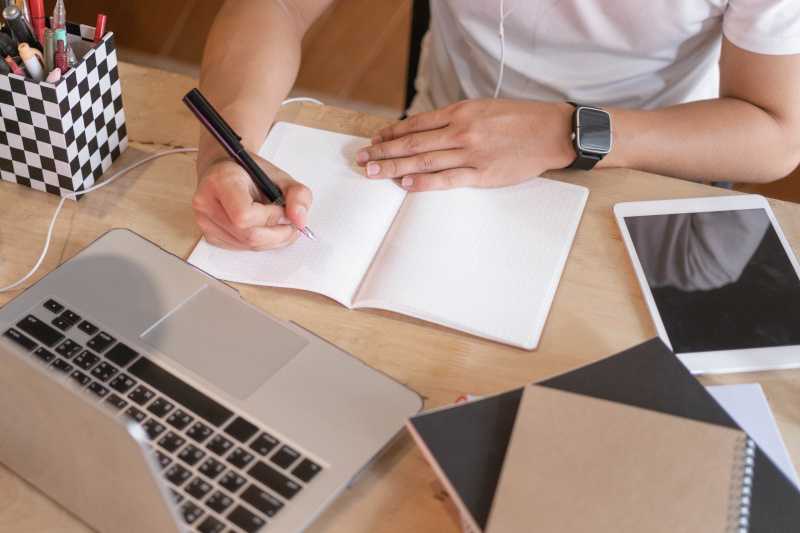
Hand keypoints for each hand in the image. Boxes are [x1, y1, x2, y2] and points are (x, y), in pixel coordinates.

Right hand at [192, 154, 311, 250]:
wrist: (225, 171)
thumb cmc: (251, 173)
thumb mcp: (280, 176)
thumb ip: (298, 195)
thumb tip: (300, 222)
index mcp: (221, 180)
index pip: (244, 215)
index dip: (270, 217)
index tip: (282, 209)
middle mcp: (207, 203)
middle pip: (247, 236)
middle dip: (277, 234)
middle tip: (290, 224)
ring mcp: (205, 222)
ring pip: (246, 245)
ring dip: (271, 240)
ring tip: (279, 224)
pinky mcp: (209, 236)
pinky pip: (241, 248)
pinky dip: (259, 242)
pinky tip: (264, 229)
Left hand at [356, 99, 575, 190]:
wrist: (552, 132)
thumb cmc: (520, 120)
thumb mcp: (484, 108)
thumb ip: (456, 118)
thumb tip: (426, 131)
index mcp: (461, 111)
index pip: (416, 123)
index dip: (391, 133)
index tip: (374, 141)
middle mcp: (462, 130)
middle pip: (413, 142)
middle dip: (383, 151)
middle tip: (362, 160)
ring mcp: (471, 153)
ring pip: (424, 160)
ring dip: (395, 166)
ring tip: (373, 172)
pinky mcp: (482, 174)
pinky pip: (447, 179)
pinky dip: (424, 181)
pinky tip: (405, 183)